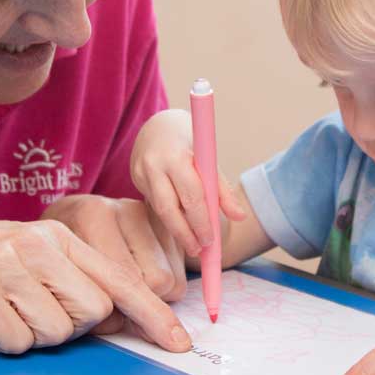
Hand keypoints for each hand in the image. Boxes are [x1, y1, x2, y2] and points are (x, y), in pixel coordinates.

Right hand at [0, 216, 191, 355]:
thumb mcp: (28, 254)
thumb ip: (71, 277)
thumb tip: (116, 318)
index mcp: (58, 234)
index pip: (119, 279)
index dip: (153, 315)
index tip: (180, 344)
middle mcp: (38, 245)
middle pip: (94, 313)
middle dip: (71, 326)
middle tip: (32, 310)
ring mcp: (8, 267)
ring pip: (56, 333)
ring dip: (31, 334)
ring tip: (3, 309)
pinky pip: (15, 342)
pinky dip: (0, 341)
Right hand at [130, 109, 246, 256]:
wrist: (157, 124)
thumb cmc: (189, 139)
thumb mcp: (208, 157)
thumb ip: (222, 188)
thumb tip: (240, 216)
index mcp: (176, 155)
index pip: (191, 195)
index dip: (201, 221)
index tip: (210, 240)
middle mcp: (154, 164)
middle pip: (168, 208)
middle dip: (184, 233)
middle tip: (199, 250)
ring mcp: (140, 172)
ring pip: (159, 209)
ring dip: (176, 229)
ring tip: (192, 244)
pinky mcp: (134, 178)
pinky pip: (153, 202)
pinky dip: (170, 215)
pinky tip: (180, 223)